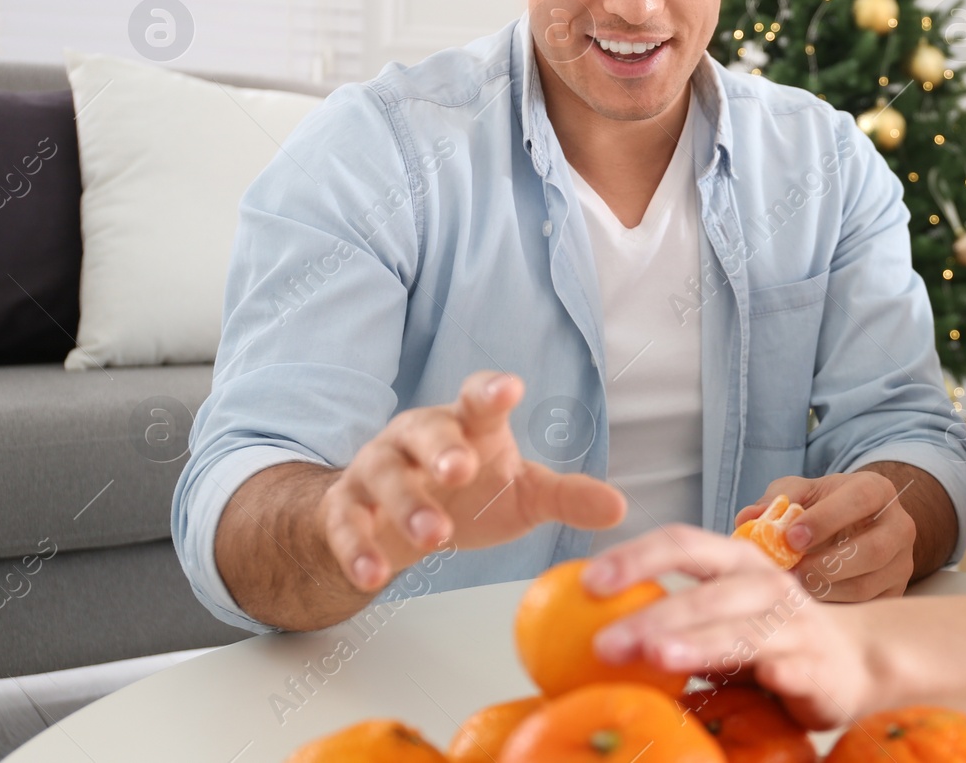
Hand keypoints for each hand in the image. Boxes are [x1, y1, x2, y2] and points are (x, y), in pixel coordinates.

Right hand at [317, 371, 625, 591]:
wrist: (394, 521)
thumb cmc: (471, 495)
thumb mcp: (523, 494)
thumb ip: (567, 497)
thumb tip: (620, 508)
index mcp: (467, 425)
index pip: (479, 398)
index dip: (491, 391)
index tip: (508, 389)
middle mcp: (417, 438)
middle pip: (425, 431)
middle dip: (442, 448)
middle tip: (460, 469)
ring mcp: (378, 468)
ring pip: (383, 475)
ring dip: (406, 505)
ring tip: (434, 537)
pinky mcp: (346, 507)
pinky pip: (345, 522)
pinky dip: (358, 547)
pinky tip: (375, 575)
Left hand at [586, 526, 882, 728]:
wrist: (856, 659)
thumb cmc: (770, 636)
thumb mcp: (721, 617)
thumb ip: (671, 619)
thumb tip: (588, 634)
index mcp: (737, 562)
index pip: (682, 543)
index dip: (636, 557)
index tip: (588, 581)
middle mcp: (765, 585)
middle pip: (704, 590)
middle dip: (652, 613)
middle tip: (602, 642)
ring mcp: (793, 625)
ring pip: (739, 630)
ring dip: (695, 643)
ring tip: (654, 657)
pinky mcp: (814, 666)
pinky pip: (784, 669)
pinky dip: (764, 674)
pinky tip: (739, 686)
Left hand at [734, 471, 915, 601]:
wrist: (858, 526)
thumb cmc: (824, 507)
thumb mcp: (802, 493)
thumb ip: (775, 501)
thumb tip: (746, 519)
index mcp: (877, 490)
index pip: (860, 500)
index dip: (826, 519)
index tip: (791, 538)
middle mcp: (899, 526)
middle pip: (872, 550)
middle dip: (825, 564)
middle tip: (789, 573)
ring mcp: (902, 562)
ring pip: (867, 585)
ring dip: (824, 590)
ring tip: (792, 590)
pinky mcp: (895, 592)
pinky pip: (865, 608)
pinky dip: (833, 607)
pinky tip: (808, 603)